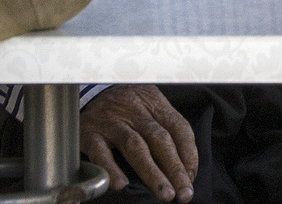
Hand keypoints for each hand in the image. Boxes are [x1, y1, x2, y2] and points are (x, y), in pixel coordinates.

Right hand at [80, 85, 197, 201]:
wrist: (90, 88)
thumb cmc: (125, 104)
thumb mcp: (148, 106)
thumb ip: (164, 129)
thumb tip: (185, 168)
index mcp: (153, 102)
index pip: (177, 126)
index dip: (188, 153)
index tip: (191, 177)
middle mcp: (134, 110)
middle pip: (159, 139)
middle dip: (174, 168)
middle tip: (184, 192)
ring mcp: (112, 121)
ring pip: (135, 146)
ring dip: (152, 173)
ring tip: (164, 193)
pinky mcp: (90, 133)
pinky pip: (101, 152)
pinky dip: (111, 169)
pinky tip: (120, 185)